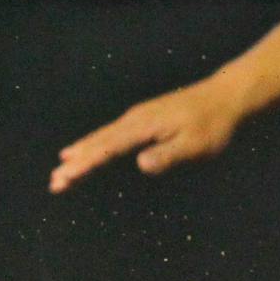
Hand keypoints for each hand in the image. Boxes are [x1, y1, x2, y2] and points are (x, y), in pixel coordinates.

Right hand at [49, 74, 248, 192]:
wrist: (225, 97)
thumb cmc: (212, 124)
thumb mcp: (195, 144)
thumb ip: (168, 155)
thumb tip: (140, 164)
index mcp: (143, 126)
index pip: (107, 149)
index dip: (85, 165)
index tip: (65, 179)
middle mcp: (134, 119)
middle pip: (98, 143)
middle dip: (75, 163)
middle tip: (54, 183)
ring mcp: (138, 117)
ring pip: (102, 137)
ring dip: (81, 153)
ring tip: (62, 167)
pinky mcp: (144, 118)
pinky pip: (112, 134)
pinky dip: (95, 144)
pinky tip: (89, 150)